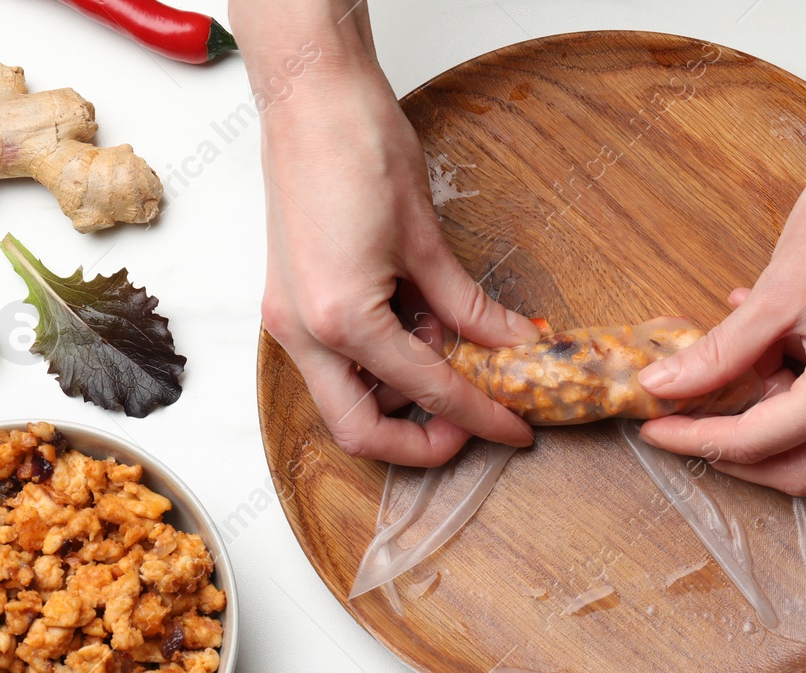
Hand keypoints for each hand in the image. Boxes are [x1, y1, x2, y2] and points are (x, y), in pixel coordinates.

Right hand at [241, 4, 538, 464]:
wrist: (311, 96)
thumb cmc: (358, 147)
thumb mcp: (426, 240)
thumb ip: (469, 307)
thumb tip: (514, 345)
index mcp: (339, 320)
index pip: (425, 391)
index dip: (479, 417)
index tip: (514, 428)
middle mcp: (303, 332)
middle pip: (359, 430)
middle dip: (420, 442)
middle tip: (474, 420)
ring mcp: (290, 320)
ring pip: (346, 399)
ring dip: (402, 397)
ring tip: (454, 356)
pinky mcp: (292, 303)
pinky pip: (338, 362)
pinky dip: (383, 364)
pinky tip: (423, 333)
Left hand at [636, 135, 805, 495]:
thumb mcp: (772, 295)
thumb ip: (718, 354)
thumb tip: (665, 386)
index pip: (758, 442)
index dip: (697, 439)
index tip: (657, 430)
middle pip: (800, 467)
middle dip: (739, 452)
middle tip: (688, 424)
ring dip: (774, 412)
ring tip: (740, 355)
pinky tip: (776, 339)